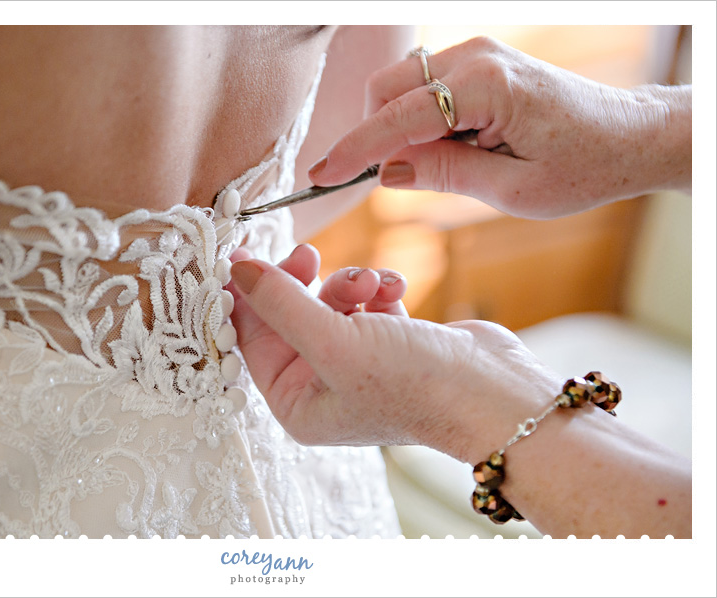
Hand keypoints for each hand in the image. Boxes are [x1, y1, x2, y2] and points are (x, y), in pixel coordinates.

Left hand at [228, 244, 561, 463]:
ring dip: (349, 282)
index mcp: (297, 403)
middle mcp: (322, 386)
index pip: (251, 340)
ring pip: (329, 301)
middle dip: (303, 283)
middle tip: (307, 254)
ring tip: (373, 284)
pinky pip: (365, 300)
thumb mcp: (335, 341)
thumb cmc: (415, 383)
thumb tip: (235, 270)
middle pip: (289, 315)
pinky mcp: (390, 340)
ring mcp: (357, 362)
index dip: (245, 296)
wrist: (496, 392)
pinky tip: (396, 289)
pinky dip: (378, 288)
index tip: (241, 252)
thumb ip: (280, 304)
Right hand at [308, 36, 691, 218]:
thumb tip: (384, 173)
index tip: (320, 177)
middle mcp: (476, 57)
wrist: (627, 136)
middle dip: (375, 136)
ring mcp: (476, 54)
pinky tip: (449, 146)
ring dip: (397, 128)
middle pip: (387, 89)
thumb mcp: (511, 191)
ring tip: (439, 165)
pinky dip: (417, 119)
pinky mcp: (478, 63)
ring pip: (400, 85)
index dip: (354, 151)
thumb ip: (443, 174)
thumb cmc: (582, 167)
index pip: (398, 119)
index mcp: (487, 86)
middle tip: (398, 181)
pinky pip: (423, 87)